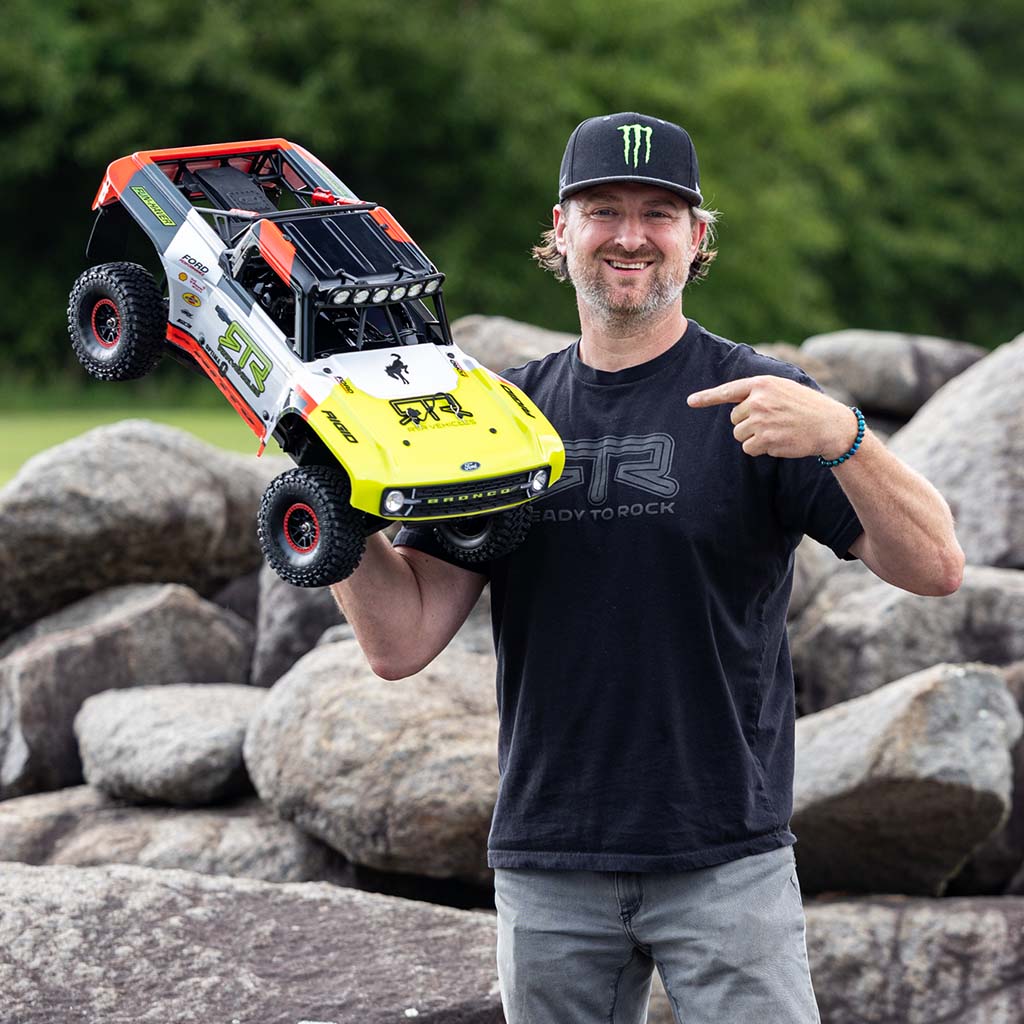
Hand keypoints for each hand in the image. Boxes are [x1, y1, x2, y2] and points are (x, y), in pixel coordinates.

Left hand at [687, 375, 858, 459]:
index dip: (707, 397)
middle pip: (734, 419)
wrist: (829, 424)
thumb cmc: (805, 406)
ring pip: (739, 435)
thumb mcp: (783, 388)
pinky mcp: (766, 439)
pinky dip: (761, 449)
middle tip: (772, 422)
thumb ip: (759, 392)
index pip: (729, 390)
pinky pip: (749, 449)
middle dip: (748, 424)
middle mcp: (759, 400)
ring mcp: (762, 420)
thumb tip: (734, 403)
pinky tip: (779, 441)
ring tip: (777, 431)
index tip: (690, 402)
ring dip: (754, 438)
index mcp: (762, 384)